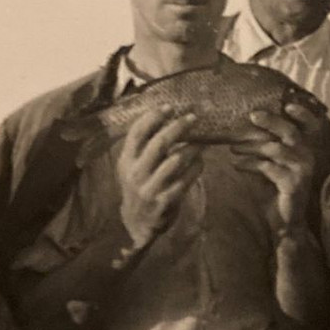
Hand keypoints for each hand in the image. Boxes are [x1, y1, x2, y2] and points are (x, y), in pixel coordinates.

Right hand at [116, 105, 200, 247]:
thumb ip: (144, 146)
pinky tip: (201, 161)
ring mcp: (149, 188)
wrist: (136, 223)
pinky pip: (185, 181)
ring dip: (192, 148)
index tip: (169, 106)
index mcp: (126, 160)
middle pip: (158, 144)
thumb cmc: (140, 185)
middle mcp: (135, 173)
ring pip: (175, 161)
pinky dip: (196, 168)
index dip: (153, 117)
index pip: (137, 133)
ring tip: (203, 140)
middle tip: (192, 117)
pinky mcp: (164, 202)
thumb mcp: (133, 166)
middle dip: (177, 128)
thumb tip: (167, 116)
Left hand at [230, 101, 319, 231]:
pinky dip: (250, 164)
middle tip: (252, 116)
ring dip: (252, 146)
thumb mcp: (271, 164)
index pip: (309, 126)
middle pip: (291, 132)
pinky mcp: (292, 184)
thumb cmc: (276, 190)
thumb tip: (245, 128)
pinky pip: (268, 167)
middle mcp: (307, 157)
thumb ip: (266, 147)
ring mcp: (302, 171)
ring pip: (276, 149)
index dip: (302, 114)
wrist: (284, 222)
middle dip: (271, 121)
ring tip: (233, 147)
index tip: (287, 104)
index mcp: (305, 150)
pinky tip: (237, 165)